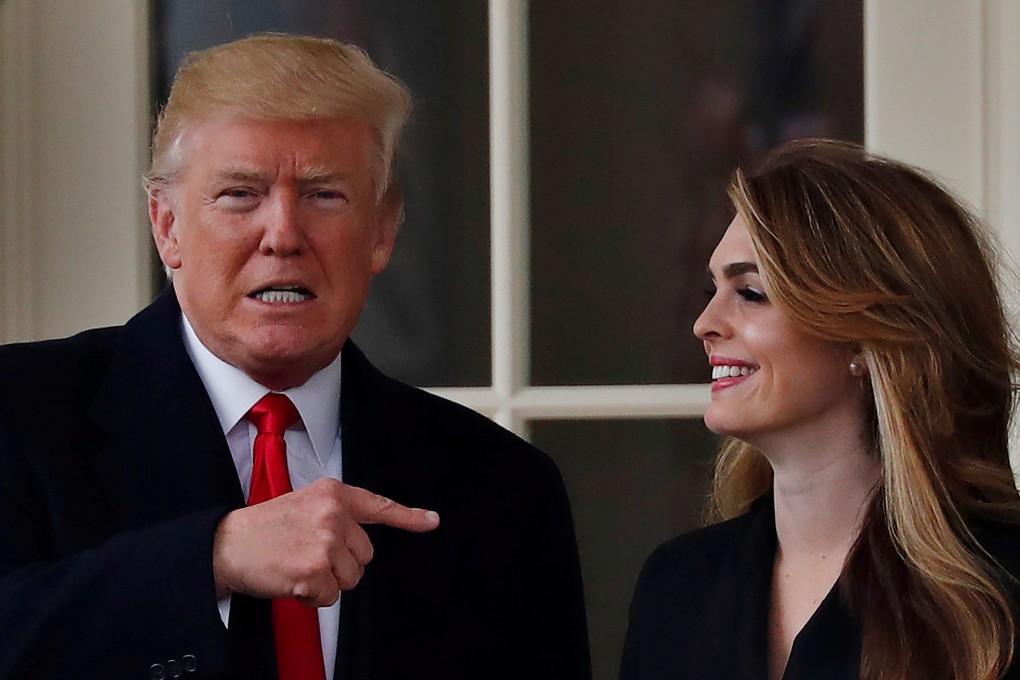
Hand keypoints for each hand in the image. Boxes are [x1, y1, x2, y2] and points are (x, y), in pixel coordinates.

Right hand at [211, 478, 438, 605]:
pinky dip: (312, 597)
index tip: (432, 521)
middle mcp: (334, 514)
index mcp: (333, 494)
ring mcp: (325, 542)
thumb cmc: (264, 529)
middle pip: (365, 555)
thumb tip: (363, 540)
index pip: (378, 506)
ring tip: (298, 564)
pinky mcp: (314, 570)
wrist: (225, 544)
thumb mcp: (305, 505)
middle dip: (341, 562)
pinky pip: (330, 597)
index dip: (409, 517)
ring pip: (351, 578)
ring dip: (327, 581)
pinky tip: (291, 579)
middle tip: (307, 553)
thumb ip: (336, 515)